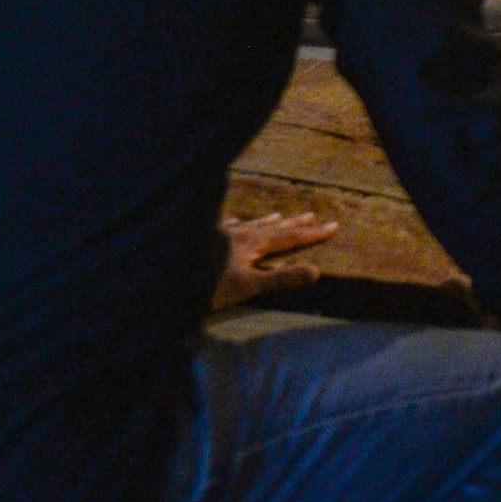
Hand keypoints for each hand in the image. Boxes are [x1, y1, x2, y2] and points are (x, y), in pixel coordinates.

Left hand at [209, 209, 339, 307]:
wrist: (165, 273)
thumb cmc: (208, 284)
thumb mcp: (249, 286)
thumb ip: (282, 279)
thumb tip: (317, 271)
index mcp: (254, 243)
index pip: (290, 237)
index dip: (312, 234)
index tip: (334, 226)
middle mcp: (241, 233)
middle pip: (273, 227)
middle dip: (294, 224)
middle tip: (312, 215)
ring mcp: (221, 233)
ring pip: (250, 224)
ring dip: (267, 222)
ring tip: (278, 215)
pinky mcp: (204, 236)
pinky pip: (226, 227)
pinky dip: (236, 224)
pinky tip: (233, 222)